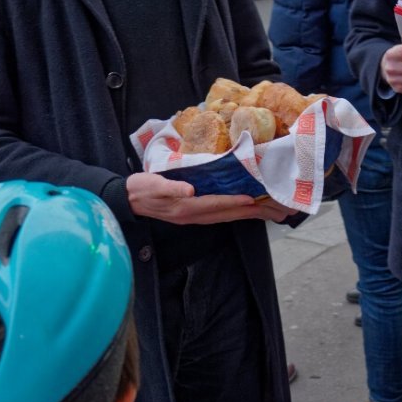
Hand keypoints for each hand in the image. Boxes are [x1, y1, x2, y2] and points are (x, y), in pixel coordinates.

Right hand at [127, 172, 295, 224]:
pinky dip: (236, 212)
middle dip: (251, 212)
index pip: (215, 204)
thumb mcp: (151, 185)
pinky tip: (246, 208)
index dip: (234, 201)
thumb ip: (170, 188)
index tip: (252, 198)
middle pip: (227, 214)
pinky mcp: (193, 213)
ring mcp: (194, 217)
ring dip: (248, 214)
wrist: (128, 201)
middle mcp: (193, 214)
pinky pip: (220, 214)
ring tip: (269, 211)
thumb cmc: (140, 189)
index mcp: (185, 207)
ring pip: (226, 217)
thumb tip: (190, 190)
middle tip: (273, 209)